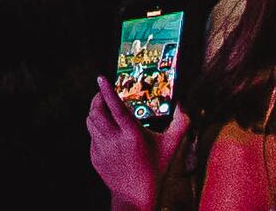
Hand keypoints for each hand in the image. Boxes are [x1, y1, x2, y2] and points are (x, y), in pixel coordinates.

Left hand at [86, 79, 172, 210]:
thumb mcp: (171, 147)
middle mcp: (114, 141)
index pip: (115, 107)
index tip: (101, 78)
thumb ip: (180, 124)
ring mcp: (102, 150)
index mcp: (132, 135)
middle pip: (96, 112)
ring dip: (94, 112)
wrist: (136, 196)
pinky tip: (105, 130)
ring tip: (102, 108)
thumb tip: (184, 105)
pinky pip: (91, 136)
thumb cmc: (155, 170)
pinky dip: (96, 129)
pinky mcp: (95, 158)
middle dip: (97, 98)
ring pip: (90, 122)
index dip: (107, 90)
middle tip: (103, 93)